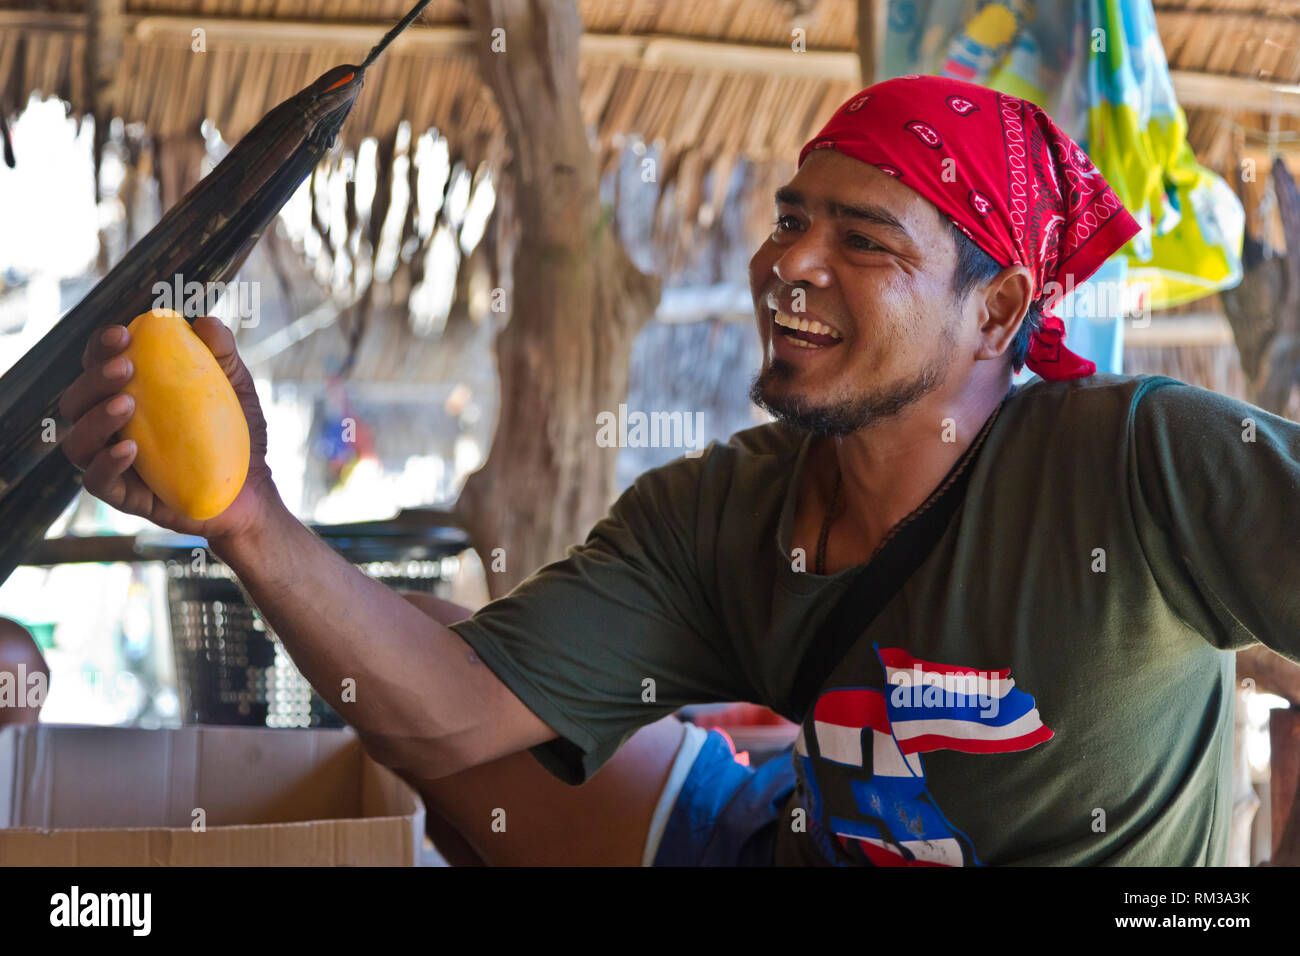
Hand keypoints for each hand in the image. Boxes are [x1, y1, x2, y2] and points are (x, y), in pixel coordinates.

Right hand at [58, 315, 281, 544]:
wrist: (253, 492)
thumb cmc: (235, 436)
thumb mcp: (235, 388)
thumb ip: (220, 354)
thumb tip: (205, 320)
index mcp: (127, 394)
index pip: (98, 365)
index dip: (101, 347)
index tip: (124, 334)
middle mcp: (111, 428)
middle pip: (77, 400)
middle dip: (94, 379)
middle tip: (126, 368)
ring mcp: (113, 463)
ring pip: (78, 441)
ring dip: (96, 418)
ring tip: (127, 404)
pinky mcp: (124, 497)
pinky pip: (98, 481)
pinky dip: (107, 463)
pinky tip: (130, 449)